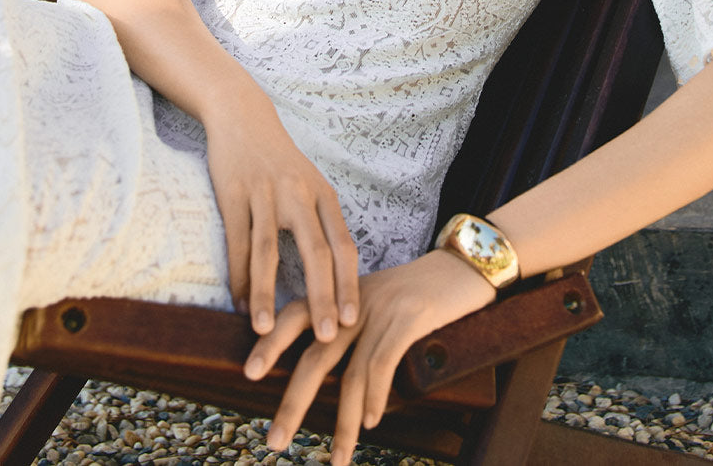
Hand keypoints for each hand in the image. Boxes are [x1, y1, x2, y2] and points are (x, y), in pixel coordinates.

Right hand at [204, 97, 358, 343]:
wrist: (243, 117)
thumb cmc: (280, 161)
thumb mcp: (309, 185)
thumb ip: (321, 223)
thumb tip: (334, 278)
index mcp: (323, 195)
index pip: (344, 246)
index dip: (348, 285)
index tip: (353, 322)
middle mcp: (299, 194)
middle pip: (315, 252)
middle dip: (321, 298)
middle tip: (325, 338)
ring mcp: (265, 193)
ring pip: (268, 251)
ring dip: (266, 295)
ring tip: (265, 331)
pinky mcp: (234, 193)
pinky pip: (237, 242)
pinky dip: (238, 276)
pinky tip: (238, 303)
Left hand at [244, 247, 495, 465]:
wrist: (464, 266)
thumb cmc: (421, 292)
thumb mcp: (379, 303)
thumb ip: (354, 329)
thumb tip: (339, 379)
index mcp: (341, 294)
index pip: (295, 314)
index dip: (272, 342)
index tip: (248, 373)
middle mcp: (355, 301)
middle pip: (315, 355)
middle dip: (294, 402)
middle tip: (274, 441)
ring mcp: (382, 309)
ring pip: (351, 373)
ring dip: (342, 422)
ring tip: (335, 459)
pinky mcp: (410, 317)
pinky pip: (384, 363)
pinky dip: (375, 398)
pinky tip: (370, 423)